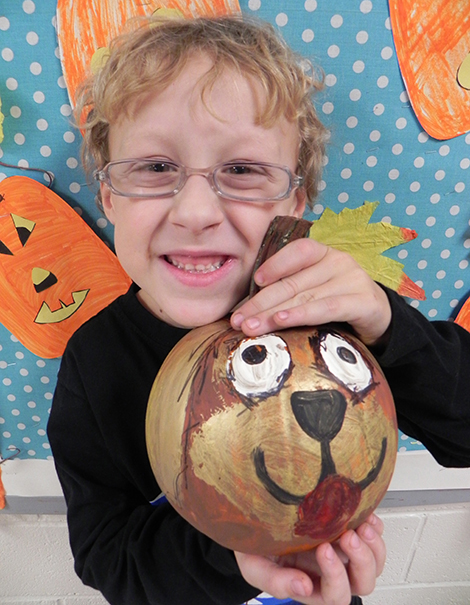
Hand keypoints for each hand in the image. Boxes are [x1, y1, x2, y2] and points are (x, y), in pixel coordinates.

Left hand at [231, 238, 391, 345]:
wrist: (378, 316)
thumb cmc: (338, 301)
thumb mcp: (314, 289)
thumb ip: (289, 290)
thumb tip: (248, 308)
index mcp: (323, 254)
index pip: (297, 251)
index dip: (275, 264)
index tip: (254, 282)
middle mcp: (338, 261)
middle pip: (293, 282)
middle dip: (261, 302)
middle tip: (238, 319)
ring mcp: (352, 280)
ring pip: (305, 297)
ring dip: (274, 313)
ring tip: (252, 326)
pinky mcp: (363, 302)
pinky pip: (327, 308)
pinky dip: (302, 314)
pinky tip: (283, 321)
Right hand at [235, 514, 384, 604]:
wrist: (252, 522)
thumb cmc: (255, 547)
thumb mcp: (255, 566)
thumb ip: (275, 581)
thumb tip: (303, 586)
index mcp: (312, 587)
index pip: (335, 595)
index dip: (335, 575)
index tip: (322, 548)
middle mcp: (332, 573)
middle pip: (362, 582)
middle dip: (360, 560)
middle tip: (348, 536)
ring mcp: (343, 553)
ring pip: (373, 563)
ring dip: (372, 546)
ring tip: (361, 527)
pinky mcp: (347, 530)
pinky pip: (373, 536)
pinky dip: (374, 526)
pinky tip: (365, 516)